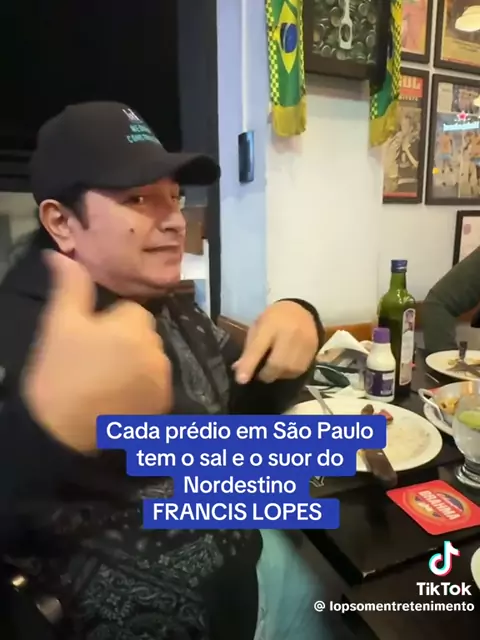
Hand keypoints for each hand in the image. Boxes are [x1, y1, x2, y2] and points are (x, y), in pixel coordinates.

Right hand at [21, 251, 171, 451]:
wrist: (62, 434)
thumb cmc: (59, 374)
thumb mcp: (59, 325)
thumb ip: (69, 286)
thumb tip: (62, 256)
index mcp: (135, 326)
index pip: (132, 312)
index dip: (110, 324)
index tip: (90, 342)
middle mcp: (157, 349)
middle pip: (144, 336)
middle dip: (126, 343)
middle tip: (96, 362)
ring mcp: (163, 380)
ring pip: (151, 361)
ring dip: (137, 365)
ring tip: (107, 384)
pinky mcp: (164, 406)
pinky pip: (157, 386)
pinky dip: (144, 389)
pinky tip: (120, 400)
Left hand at [233, 301, 317, 383]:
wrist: (301, 310)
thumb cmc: (274, 319)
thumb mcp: (258, 327)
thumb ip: (249, 348)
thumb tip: (238, 369)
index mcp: (270, 324)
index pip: (258, 347)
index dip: (249, 364)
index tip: (241, 380)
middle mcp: (289, 333)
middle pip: (276, 363)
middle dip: (265, 374)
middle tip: (260, 374)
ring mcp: (303, 342)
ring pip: (288, 369)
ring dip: (277, 374)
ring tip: (273, 369)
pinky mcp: (313, 351)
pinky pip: (299, 370)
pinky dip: (288, 373)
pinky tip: (285, 367)